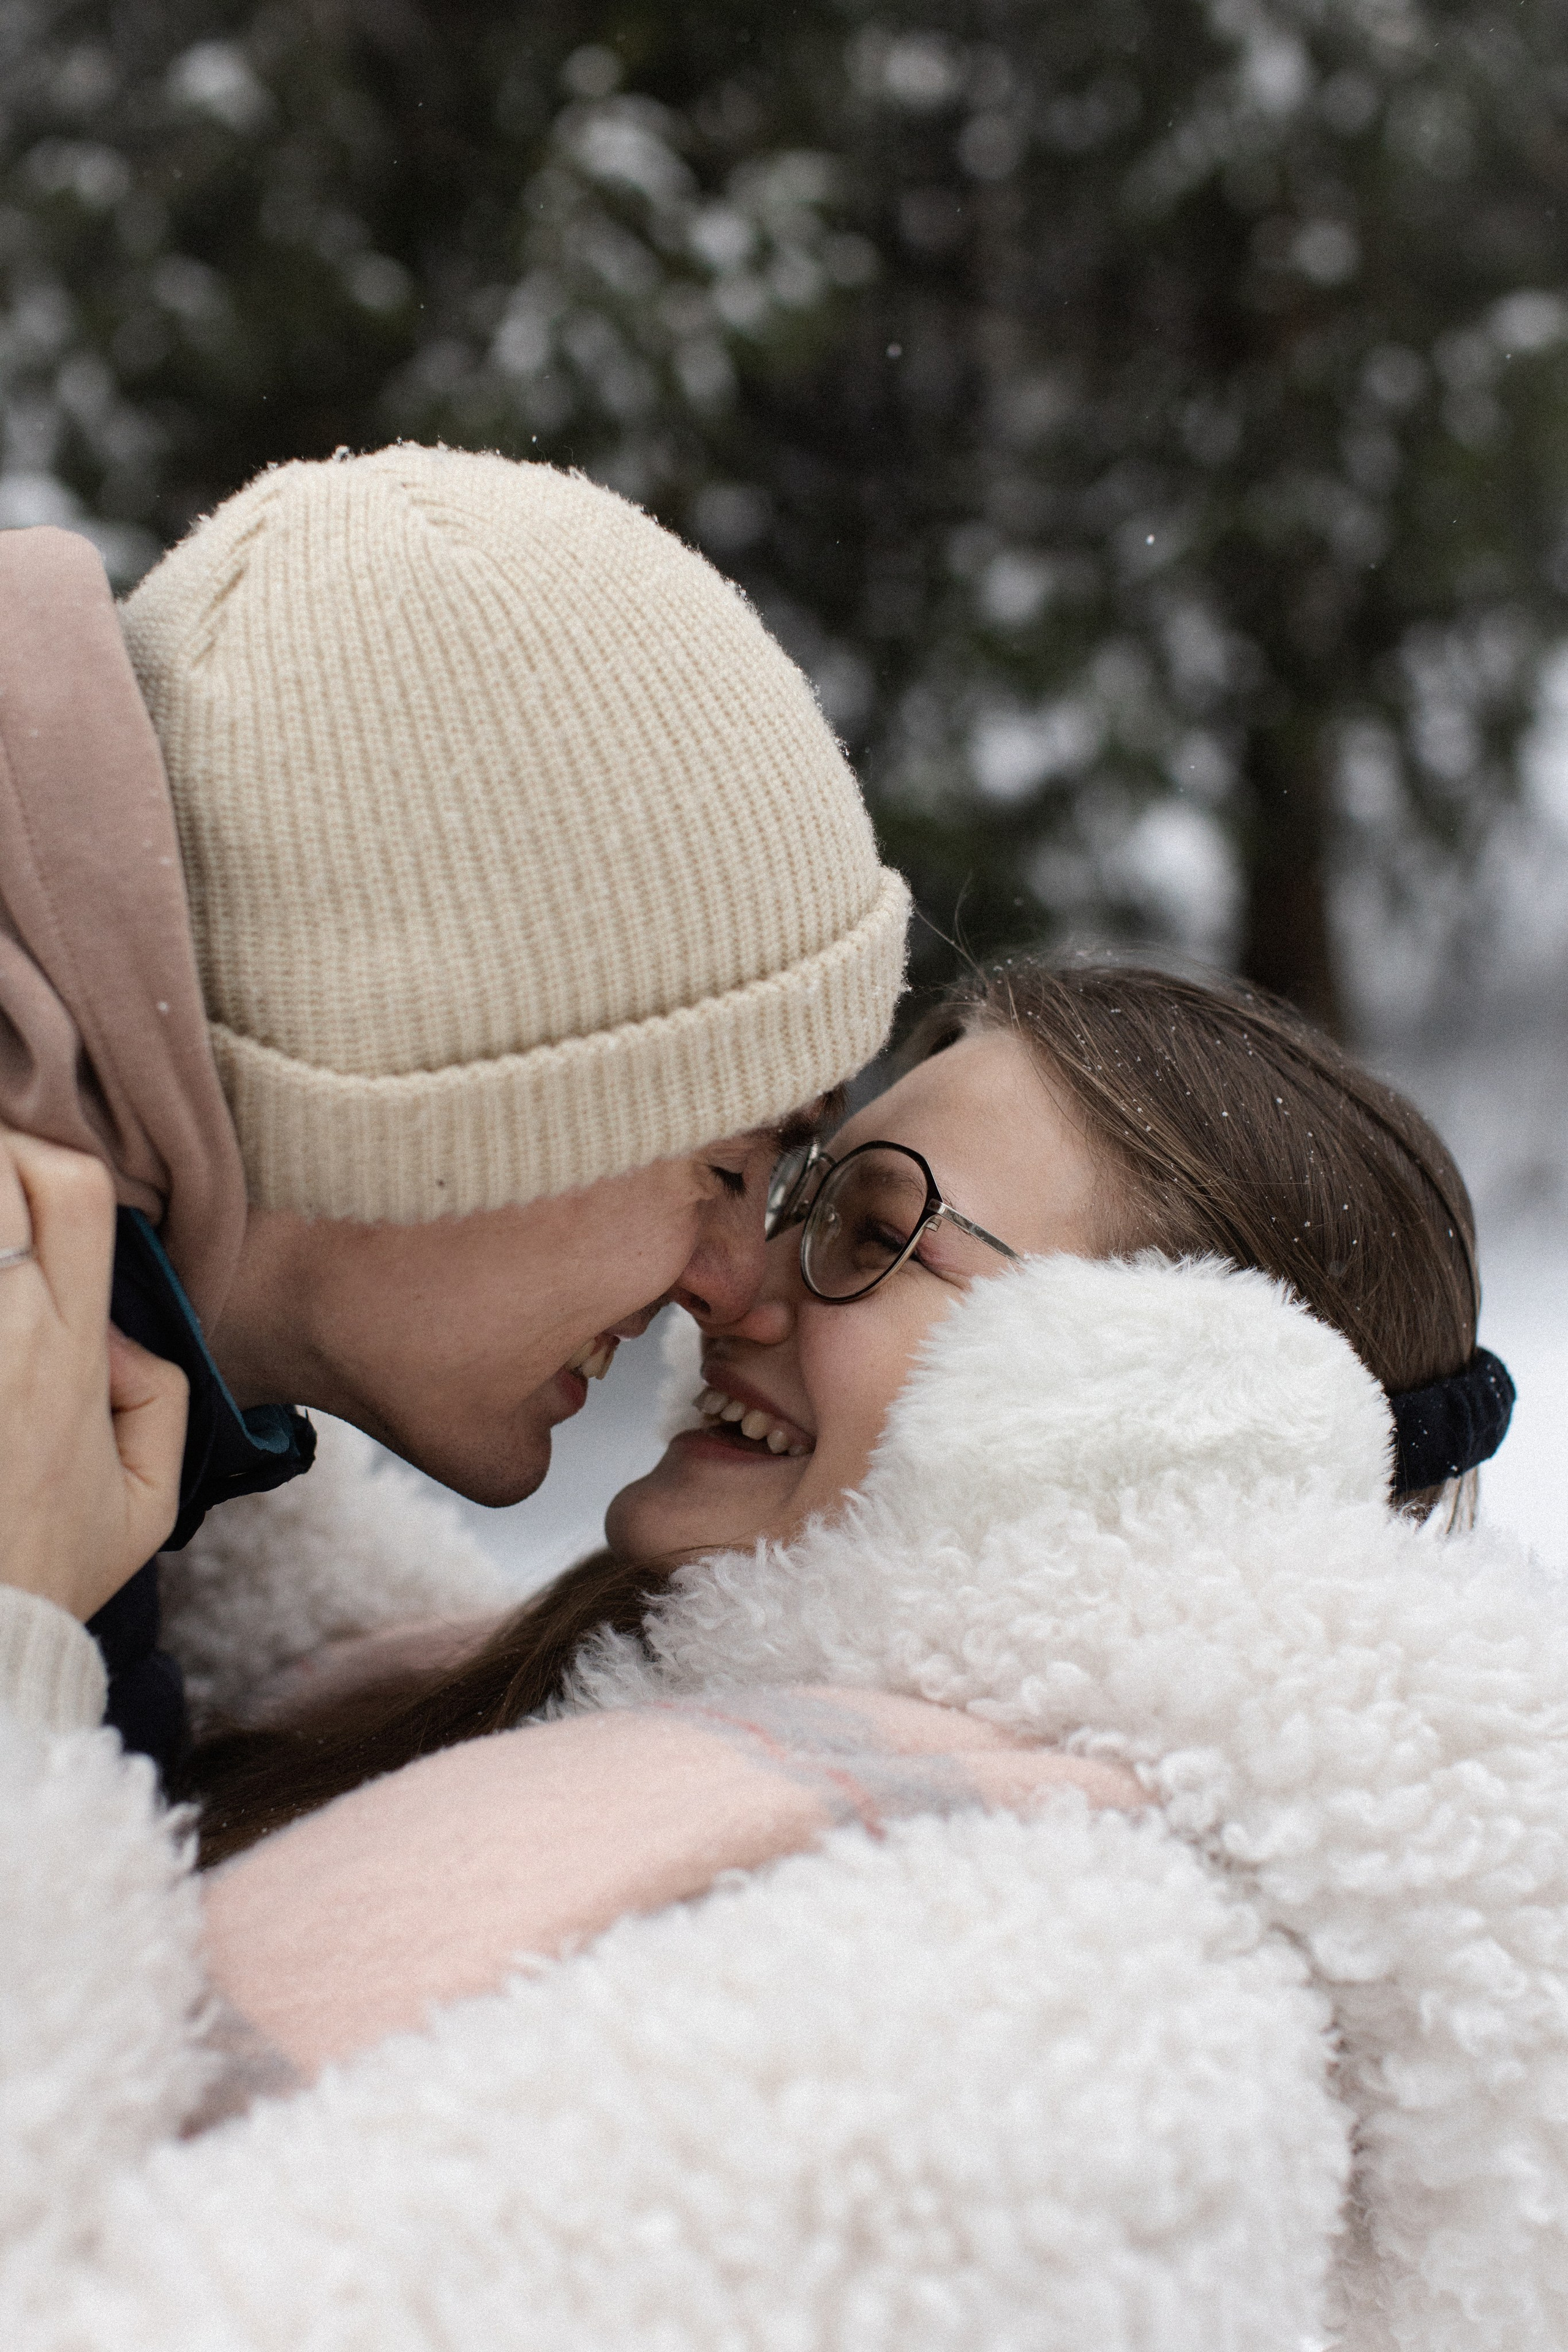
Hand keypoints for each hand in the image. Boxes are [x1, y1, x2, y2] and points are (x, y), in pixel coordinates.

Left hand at [0, 1126, 188, 1620]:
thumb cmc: (50, 1568)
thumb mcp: (150, 1496)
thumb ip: (158, 1395)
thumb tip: (114, 1337)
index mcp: (73, 1350)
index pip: (73, 1189)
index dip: (53, 1153)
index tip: (36, 1169)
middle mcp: (7, 1331)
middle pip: (0, 1177)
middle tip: (2, 1185)